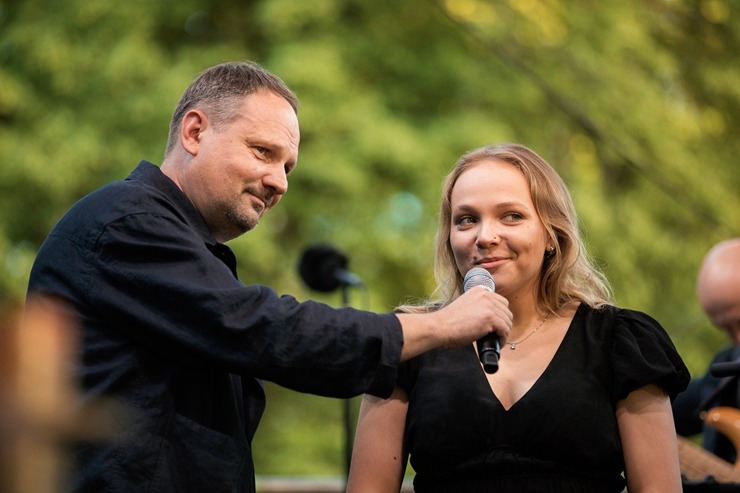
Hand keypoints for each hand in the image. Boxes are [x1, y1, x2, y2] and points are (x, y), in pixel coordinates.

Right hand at [396, 287, 511, 360]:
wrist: (439, 326)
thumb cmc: (448, 321)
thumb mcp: (466, 305)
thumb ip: (478, 307)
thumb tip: (491, 319)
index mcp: (480, 290)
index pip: (501, 302)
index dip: (500, 315)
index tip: (496, 326)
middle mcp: (486, 295)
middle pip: (507, 311)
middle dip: (504, 324)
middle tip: (496, 334)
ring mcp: (489, 306)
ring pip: (507, 321)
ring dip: (503, 332)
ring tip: (496, 340)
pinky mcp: (490, 318)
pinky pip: (505, 330)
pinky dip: (502, 339)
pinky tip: (496, 343)